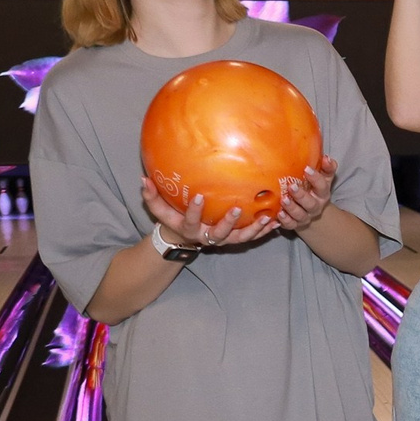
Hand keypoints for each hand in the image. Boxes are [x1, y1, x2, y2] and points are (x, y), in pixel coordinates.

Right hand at [140, 176, 282, 252]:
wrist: (183, 238)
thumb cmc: (172, 219)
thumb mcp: (160, 209)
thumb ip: (151, 196)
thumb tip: (142, 180)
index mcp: (190, 228)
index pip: (192, 221)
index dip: (195, 211)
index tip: (199, 197)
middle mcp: (208, 237)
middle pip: (220, 234)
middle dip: (228, 223)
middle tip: (237, 209)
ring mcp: (223, 240)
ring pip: (240, 239)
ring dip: (254, 230)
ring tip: (267, 218)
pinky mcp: (235, 240)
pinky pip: (252, 237)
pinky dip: (264, 231)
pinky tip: (277, 221)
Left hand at [274, 156, 338, 234]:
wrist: (309, 210)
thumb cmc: (313, 189)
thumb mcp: (322, 179)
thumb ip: (326, 168)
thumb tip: (327, 157)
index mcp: (322, 194)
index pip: (322, 186)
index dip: (316, 178)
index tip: (306, 169)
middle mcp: (315, 206)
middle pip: (310, 204)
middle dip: (301, 196)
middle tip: (291, 186)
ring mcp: (305, 216)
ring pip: (300, 215)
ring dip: (291, 208)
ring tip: (283, 200)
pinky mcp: (294, 224)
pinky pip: (290, 225)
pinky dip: (285, 220)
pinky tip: (278, 214)